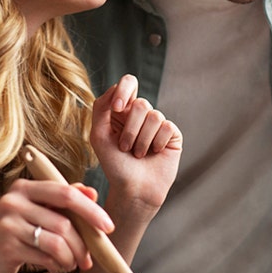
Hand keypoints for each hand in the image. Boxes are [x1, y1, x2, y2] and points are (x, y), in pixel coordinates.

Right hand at [0, 178, 114, 272]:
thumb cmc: (20, 235)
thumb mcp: (41, 213)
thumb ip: (65, 201)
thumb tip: (93, 193)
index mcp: (25, 187)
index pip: (66, 193)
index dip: (91, 210)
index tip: (108, 226)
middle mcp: (13, 200)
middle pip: (64, 221)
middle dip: (83, 242)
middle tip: (90, 258)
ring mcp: (7, 223)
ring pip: (57, 241)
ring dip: (71, 257)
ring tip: (71, 263)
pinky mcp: (5, 245)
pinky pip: (45, 256)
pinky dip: (57, 264)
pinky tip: (56, 266)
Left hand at [90, 74, 180, 218]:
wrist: (134, 189)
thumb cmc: (114, 165)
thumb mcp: (99, 136)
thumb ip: (101, 108)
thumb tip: (116, 87)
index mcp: (122, 110)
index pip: (129, 83)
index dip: (124, 91)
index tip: (118, 108)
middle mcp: (141, 114)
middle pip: (141, 103)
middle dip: (130, 129)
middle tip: (125, 147)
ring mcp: (158, 123)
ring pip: (154, 116)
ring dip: (142, 140)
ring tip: (138, 154)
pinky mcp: (172, 134)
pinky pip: (167, 127)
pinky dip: (157, 143)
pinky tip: (154, 153)